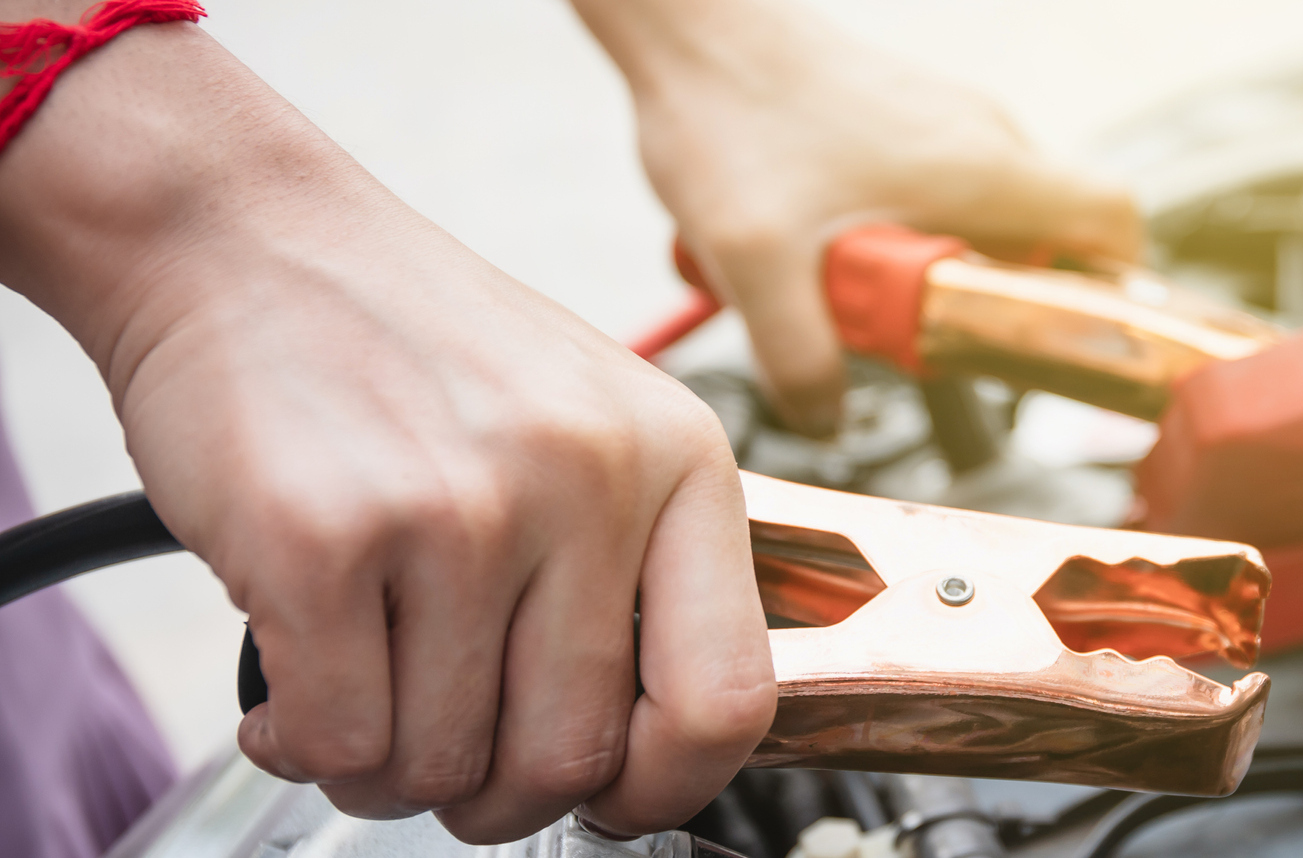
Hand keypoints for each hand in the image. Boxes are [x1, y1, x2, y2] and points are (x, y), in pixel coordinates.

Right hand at [0, 20, 773, 842]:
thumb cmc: (418, 352)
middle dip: (497, 796)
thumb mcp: (592, 424)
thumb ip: (640, 566)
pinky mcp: (325, 537)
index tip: (610, 798)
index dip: (666, 787)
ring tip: (359, 694)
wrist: (245, 240)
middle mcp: (589, 482)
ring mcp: (461, 509)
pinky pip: (339, 740)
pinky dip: (305, 745)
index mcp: (679, 462)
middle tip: (444, 750)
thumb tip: (654, 749)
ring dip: (389, 768)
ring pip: (445, 765)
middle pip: (570, 760)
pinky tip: (292, 693)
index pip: (726, 699)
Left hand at [574, 0, 1141, 435]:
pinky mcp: (906, 117)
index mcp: (985, 170)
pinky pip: (936, 192)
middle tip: (924, 332)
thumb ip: (798, 357)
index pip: (1114, 222)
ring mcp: (948, 120)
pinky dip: (900, 232)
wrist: (689, 30)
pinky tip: (822, 243)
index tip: (1072, 335)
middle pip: (1050, 237)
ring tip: (855, 284)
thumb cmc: (736, 111)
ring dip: (936, 267)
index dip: (1114, 288)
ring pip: (986, 217)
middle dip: (996, 301)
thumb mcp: (757, 263)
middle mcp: (984, 137)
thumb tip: (825, 420)